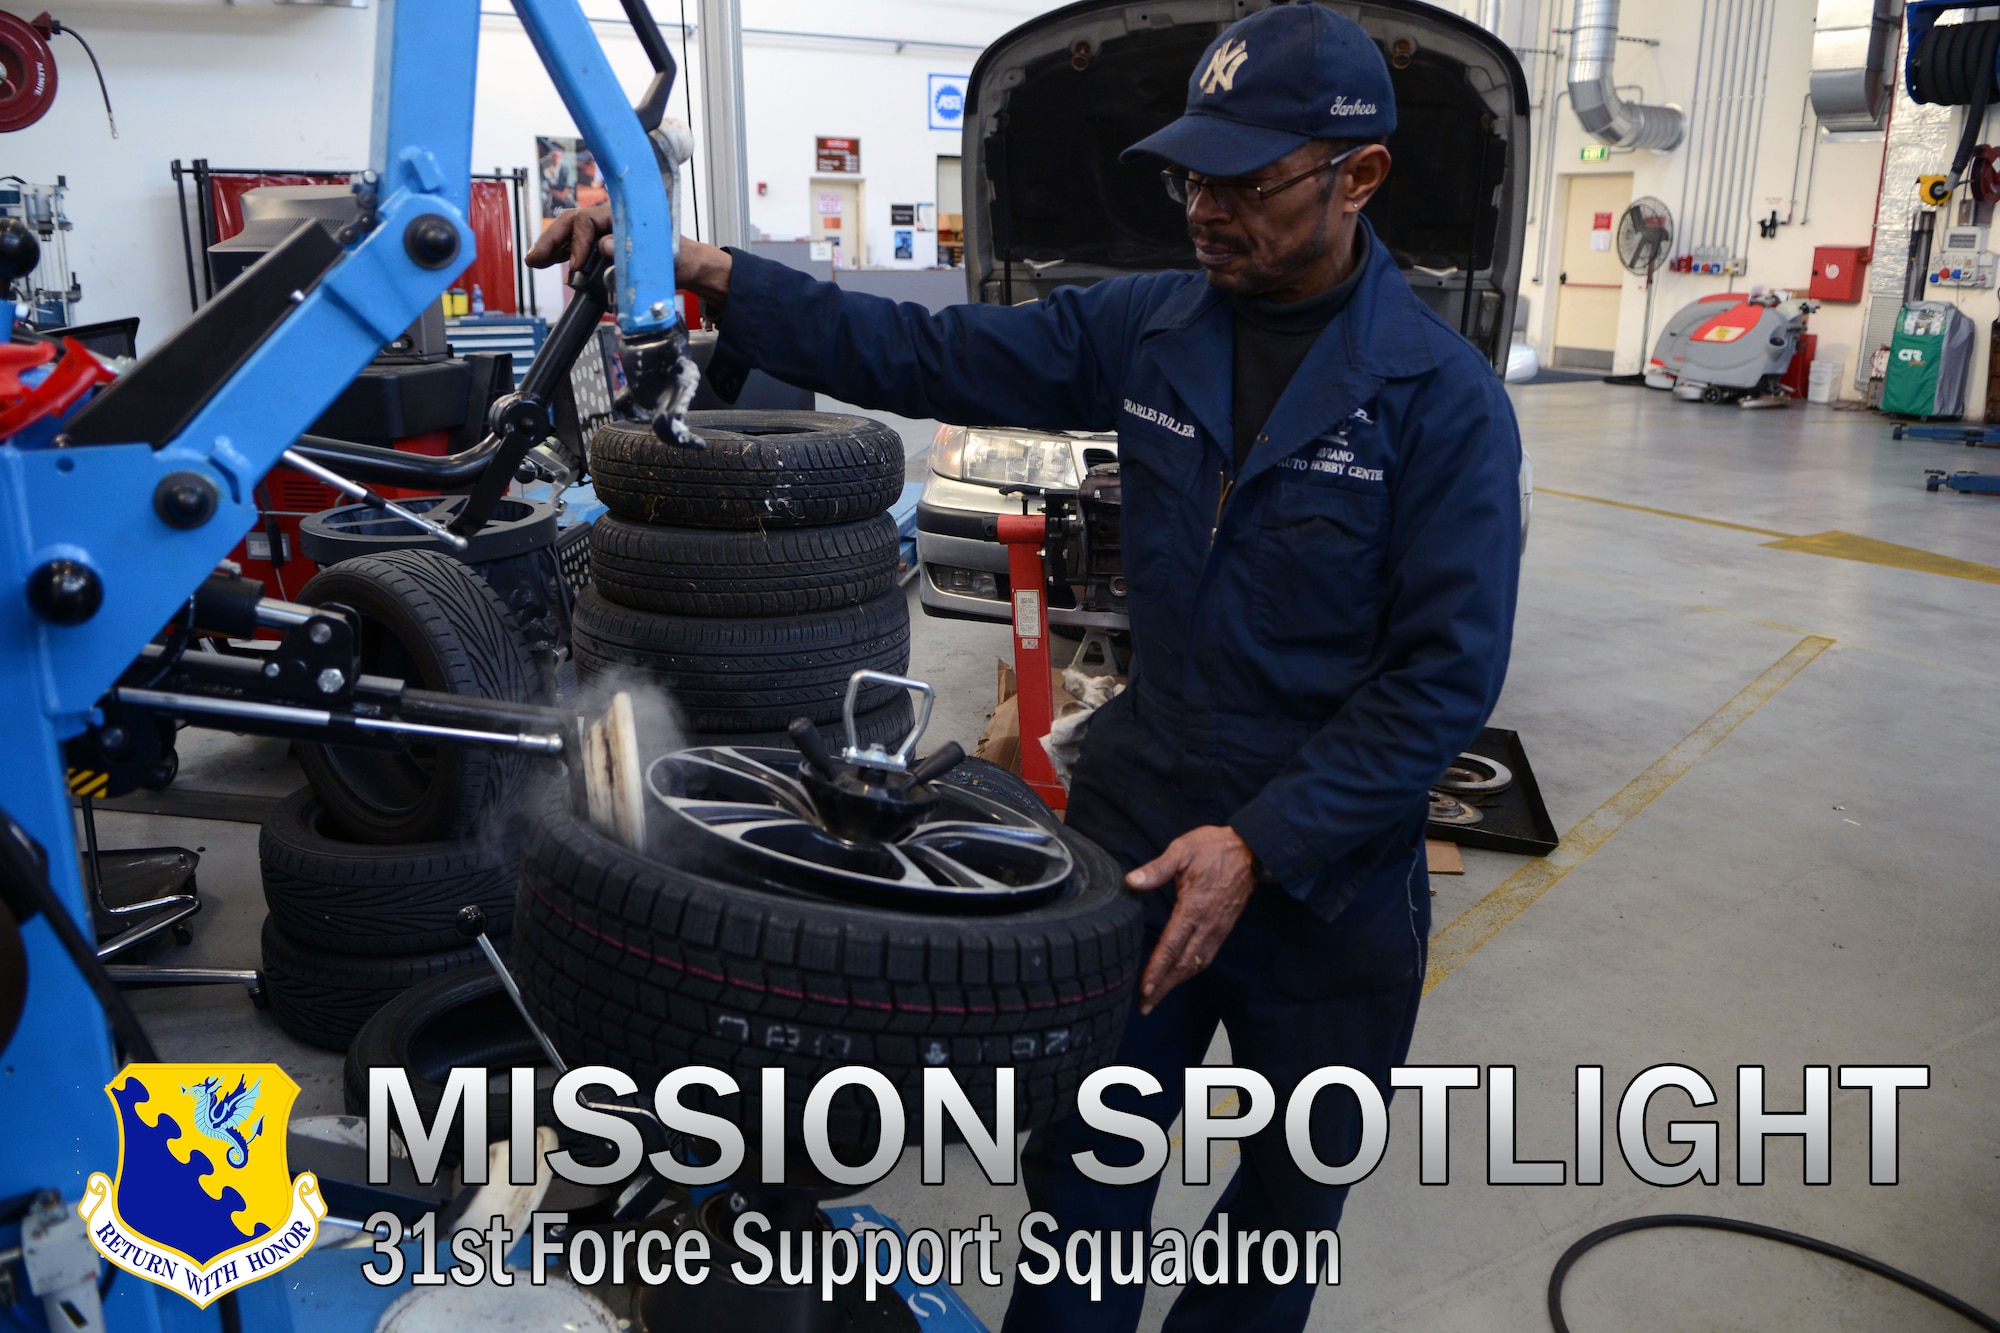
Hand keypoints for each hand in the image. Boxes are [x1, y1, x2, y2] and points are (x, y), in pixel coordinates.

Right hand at [524, 203, 733, 305]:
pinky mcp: (602, 249)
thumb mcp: (664, 255)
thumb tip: (605, 245)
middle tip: (534, 259)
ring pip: (570, 233)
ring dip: (551, 247)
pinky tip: (547, 263)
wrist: (685, 266)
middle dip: (551, 239)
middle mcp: (609, 220)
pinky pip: (576, 247)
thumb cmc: (679, 257)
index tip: (575, 267)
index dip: (578, 243)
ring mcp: (603, 234)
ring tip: (534, 261)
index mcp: (622, 215)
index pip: (588, 221)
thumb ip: (637, 250)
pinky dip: (560, 255)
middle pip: (571, 222)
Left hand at [1126, 826, 1255, 1014]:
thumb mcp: (1182, 850)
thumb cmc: (1214, 848)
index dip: (1157, 970)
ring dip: (1177, 982)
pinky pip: (1207, 956)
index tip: (1145, 989)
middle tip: (1146, 1005)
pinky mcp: (1224, 928)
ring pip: (1196, 964)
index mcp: (1194, 907)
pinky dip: (1192, 971)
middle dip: (1164, 986)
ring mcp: (1218, 928)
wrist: (1251, 850)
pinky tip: (1181, 975)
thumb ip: (1157, 869)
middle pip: (1183, 964)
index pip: (1171, 946)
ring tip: (1159, 996)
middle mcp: (1207, 924)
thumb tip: (1132, 881)